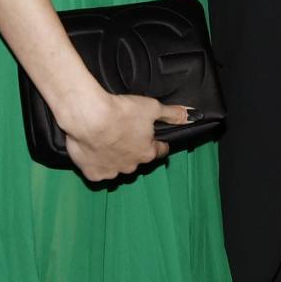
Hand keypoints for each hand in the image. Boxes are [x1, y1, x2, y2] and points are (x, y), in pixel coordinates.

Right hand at [58, 86, 191, 181]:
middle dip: (134, 148)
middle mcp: (132, 166)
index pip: (159, 151)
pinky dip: (97, 162)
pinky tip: (94, 149)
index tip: (154, 138)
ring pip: (117, 165)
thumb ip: (172, 114)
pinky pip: (98, 170)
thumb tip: (190, 115)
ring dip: (115, 156)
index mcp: (147, 152)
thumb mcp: (152, 107)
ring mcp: (112, 171)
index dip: (158, 143)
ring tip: (107, 139)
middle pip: (137, 158)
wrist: (89, 117)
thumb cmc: (121, 111)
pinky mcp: (93, 174)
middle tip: (125, 132)